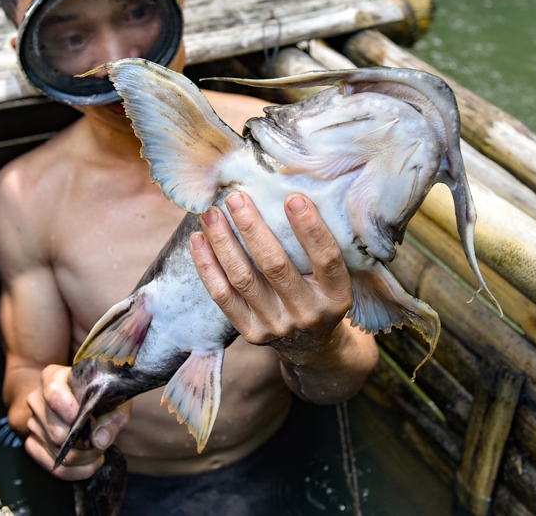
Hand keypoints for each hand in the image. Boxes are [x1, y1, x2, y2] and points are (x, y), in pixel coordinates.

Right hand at [24, 364, 130, 480]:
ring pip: (57, 452)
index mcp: (53, 377)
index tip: (80, 416)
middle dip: (85, 443)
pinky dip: (76, 471)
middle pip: (56, 431)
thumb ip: (112, 418)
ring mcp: (33, 423)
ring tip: (99, 449)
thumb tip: (99, 440)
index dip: (66, 406)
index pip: (52, 392)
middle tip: (102, 441)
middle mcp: (37, 399)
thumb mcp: (115, 400)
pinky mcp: (33, 444)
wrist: (86, 401)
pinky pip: (53, 467)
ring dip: (84, 458)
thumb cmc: (101, 396)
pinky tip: (90, 462)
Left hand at [189, 191, 353, 359]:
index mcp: (336, 295)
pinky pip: (223, 296)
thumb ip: (319, 245)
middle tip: (235, 197)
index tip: (293, 197)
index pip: (326, 259)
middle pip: (275, 266)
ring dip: (223, 242)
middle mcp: (307, 312)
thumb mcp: (333, 275)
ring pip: (243, 279)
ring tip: (211, 215)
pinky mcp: (251, 332)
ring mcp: (277, 325)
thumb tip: (291, 190)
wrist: (311, 344)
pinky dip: (207, 267)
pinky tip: (199, 240)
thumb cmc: (320, 293)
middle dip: (252, 228)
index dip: (311, 229)